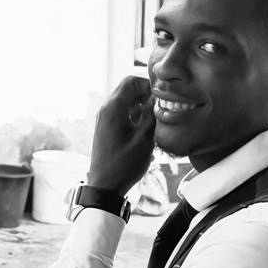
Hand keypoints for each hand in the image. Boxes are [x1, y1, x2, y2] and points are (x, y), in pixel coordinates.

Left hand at [87, 76, 155, 195]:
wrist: (105, 187)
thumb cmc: (124, 164)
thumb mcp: (145, 138)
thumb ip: (152, 114)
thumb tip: (159, 98)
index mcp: (113, 108)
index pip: (131, 81)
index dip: (149, 84)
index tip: (163, 95)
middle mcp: (106, 110)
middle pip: (128, 92)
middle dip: (147, 97)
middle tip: (162, 109)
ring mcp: (104, 120)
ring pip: (127, 104)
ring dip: (142, 109)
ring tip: (156, 123)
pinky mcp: (106, 130)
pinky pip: (122, 116)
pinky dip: (135, 118)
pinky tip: (147, 133)